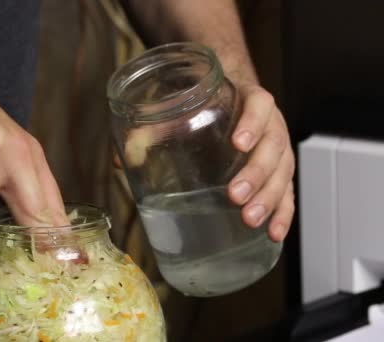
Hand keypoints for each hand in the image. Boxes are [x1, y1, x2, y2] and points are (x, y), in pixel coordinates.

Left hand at [113, 83, 294, 242]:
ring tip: (250, 220)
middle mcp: (270, 123)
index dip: (253, 122)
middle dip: (256, 174)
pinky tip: (273, 232)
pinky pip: (287, 193)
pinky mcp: (278, 172)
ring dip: (269, 198)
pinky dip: (283, 213)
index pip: (259, 105)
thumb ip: (148, 131)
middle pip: (274, 146)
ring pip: (283, 172)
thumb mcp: (176, 111)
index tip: (238, 142)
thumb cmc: (202, 107)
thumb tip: (122, 163)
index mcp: (249, 100)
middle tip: (235, 196)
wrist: (226, 101)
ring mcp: (277, 149)